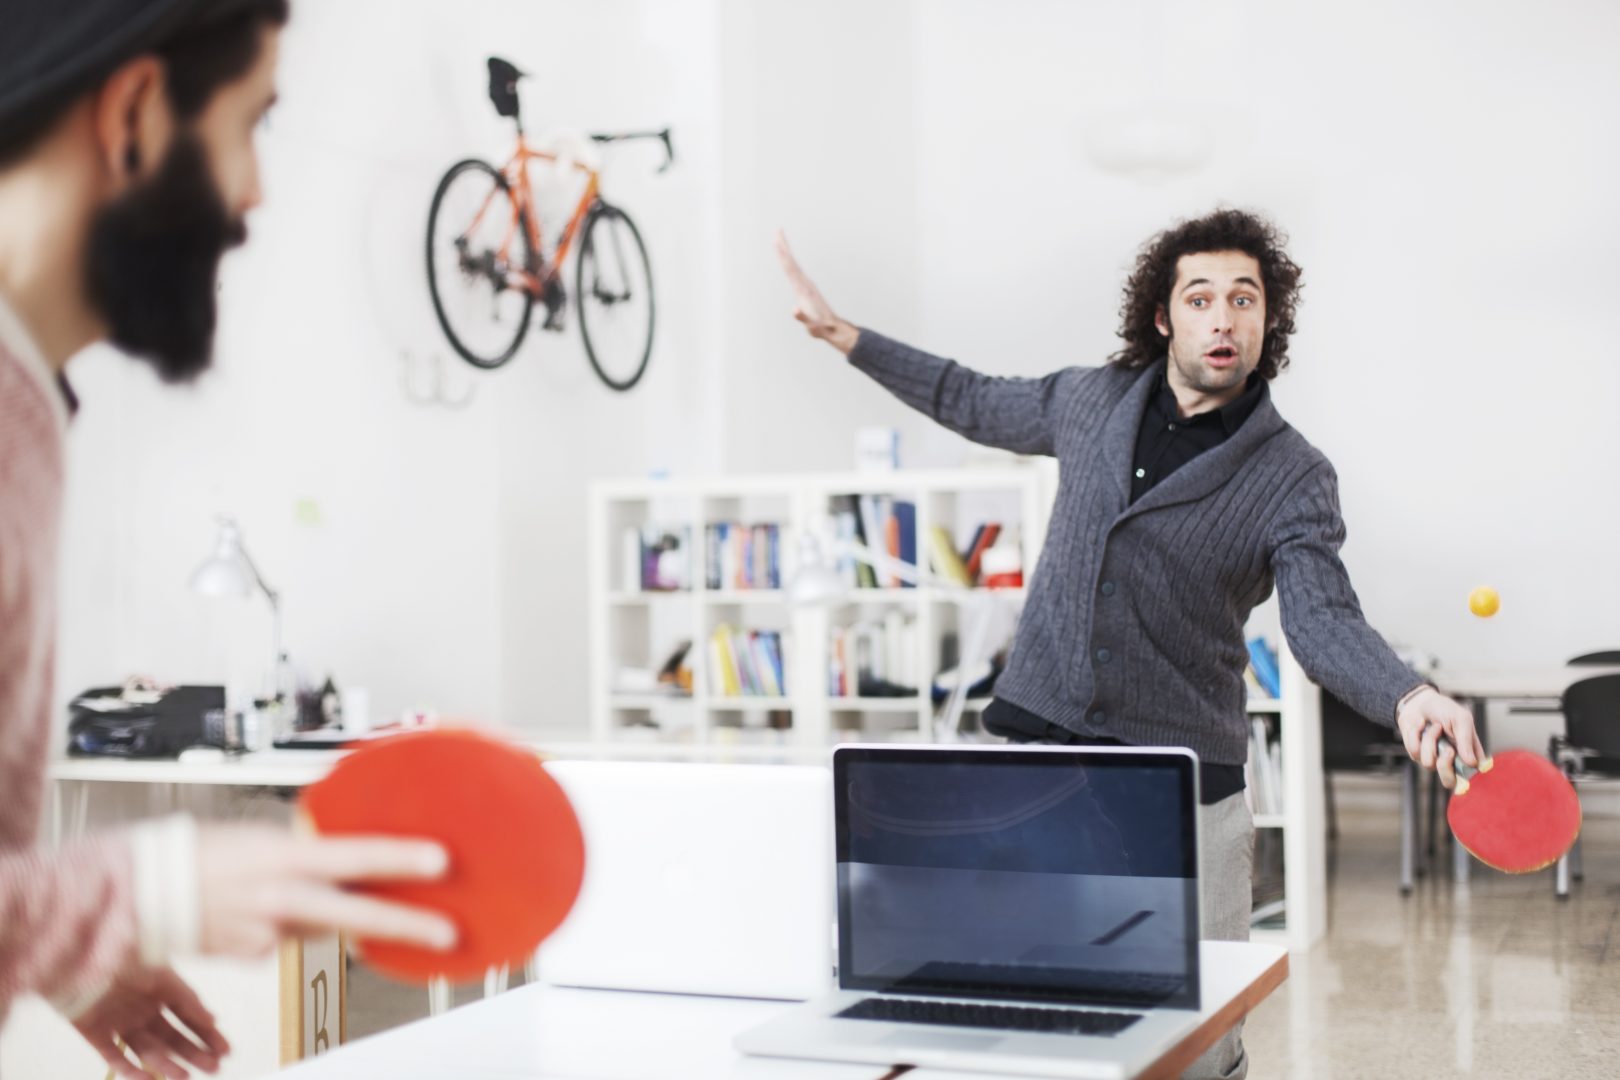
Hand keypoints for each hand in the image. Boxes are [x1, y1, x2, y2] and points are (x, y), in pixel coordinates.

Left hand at [72, 966, 228, 1078]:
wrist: (79, 955)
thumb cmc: (124, 956)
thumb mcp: (163, 975)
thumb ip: (186, 998)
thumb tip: (212, 1019)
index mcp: (160, 991)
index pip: (189, 1017)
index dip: (207, 1034)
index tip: (225, 1050)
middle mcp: (142, 1009)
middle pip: (172, 1037)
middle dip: (193, 1053)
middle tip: (213, 1069)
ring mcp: (119, 1022)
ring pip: (147, 1050)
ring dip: (167, 1064)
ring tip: (185, 1077)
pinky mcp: (94, 1033)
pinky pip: (113, 1056)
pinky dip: (129, 1070)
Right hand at [198, 825, 457, 957]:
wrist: (138, 892)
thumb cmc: (195, 853)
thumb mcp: (261, 835)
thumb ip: (305, 847)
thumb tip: (343, 853)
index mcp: (283, 856)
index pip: (354, 854)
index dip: (399, 859)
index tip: (438, 862)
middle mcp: (279, 897)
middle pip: (355, 913)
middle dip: (405, 925)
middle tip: (445, 933)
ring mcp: (266, 932)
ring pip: (318, 926)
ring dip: (323, 913)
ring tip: (285, 892)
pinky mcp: (254, 955)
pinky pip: (283, 939)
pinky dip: (281, 927)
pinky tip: (255, 912)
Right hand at [775, 230, 858, 353]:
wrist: (834, 329)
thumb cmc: (822, 328)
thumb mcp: (812, 326)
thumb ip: (803, 318)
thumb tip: (794, 309)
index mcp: (804, 290)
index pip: (791, 269)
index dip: (783, 256)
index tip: (777, 242)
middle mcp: (806, 285)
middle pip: (792, 262)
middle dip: (784, 247)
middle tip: (778, 230)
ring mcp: (807, 286)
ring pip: (794, 266)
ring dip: (787, 253)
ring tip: (780, 241)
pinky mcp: (807, 290)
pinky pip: (796, 273)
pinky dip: (790, 264)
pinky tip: (788, 261)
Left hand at [1396, 687, 1487, 789]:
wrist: (1419, 702)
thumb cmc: (1444, 709)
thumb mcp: (1460, 719)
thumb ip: (1466, 740)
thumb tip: (1473, 763)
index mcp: (1469, 753)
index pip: (1472, 775)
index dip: (1468, 777)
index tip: (1466, 766)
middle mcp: (1452, 760)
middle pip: (1449, 782)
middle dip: (1445, 767)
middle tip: (1449, 750)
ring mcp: (1434, 759)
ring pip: (1429, 763)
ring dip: (1430, 740)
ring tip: (1435, 727)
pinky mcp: (1417, 754)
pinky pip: (1415, 751)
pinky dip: (1417, 734)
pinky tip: (1421, 725)